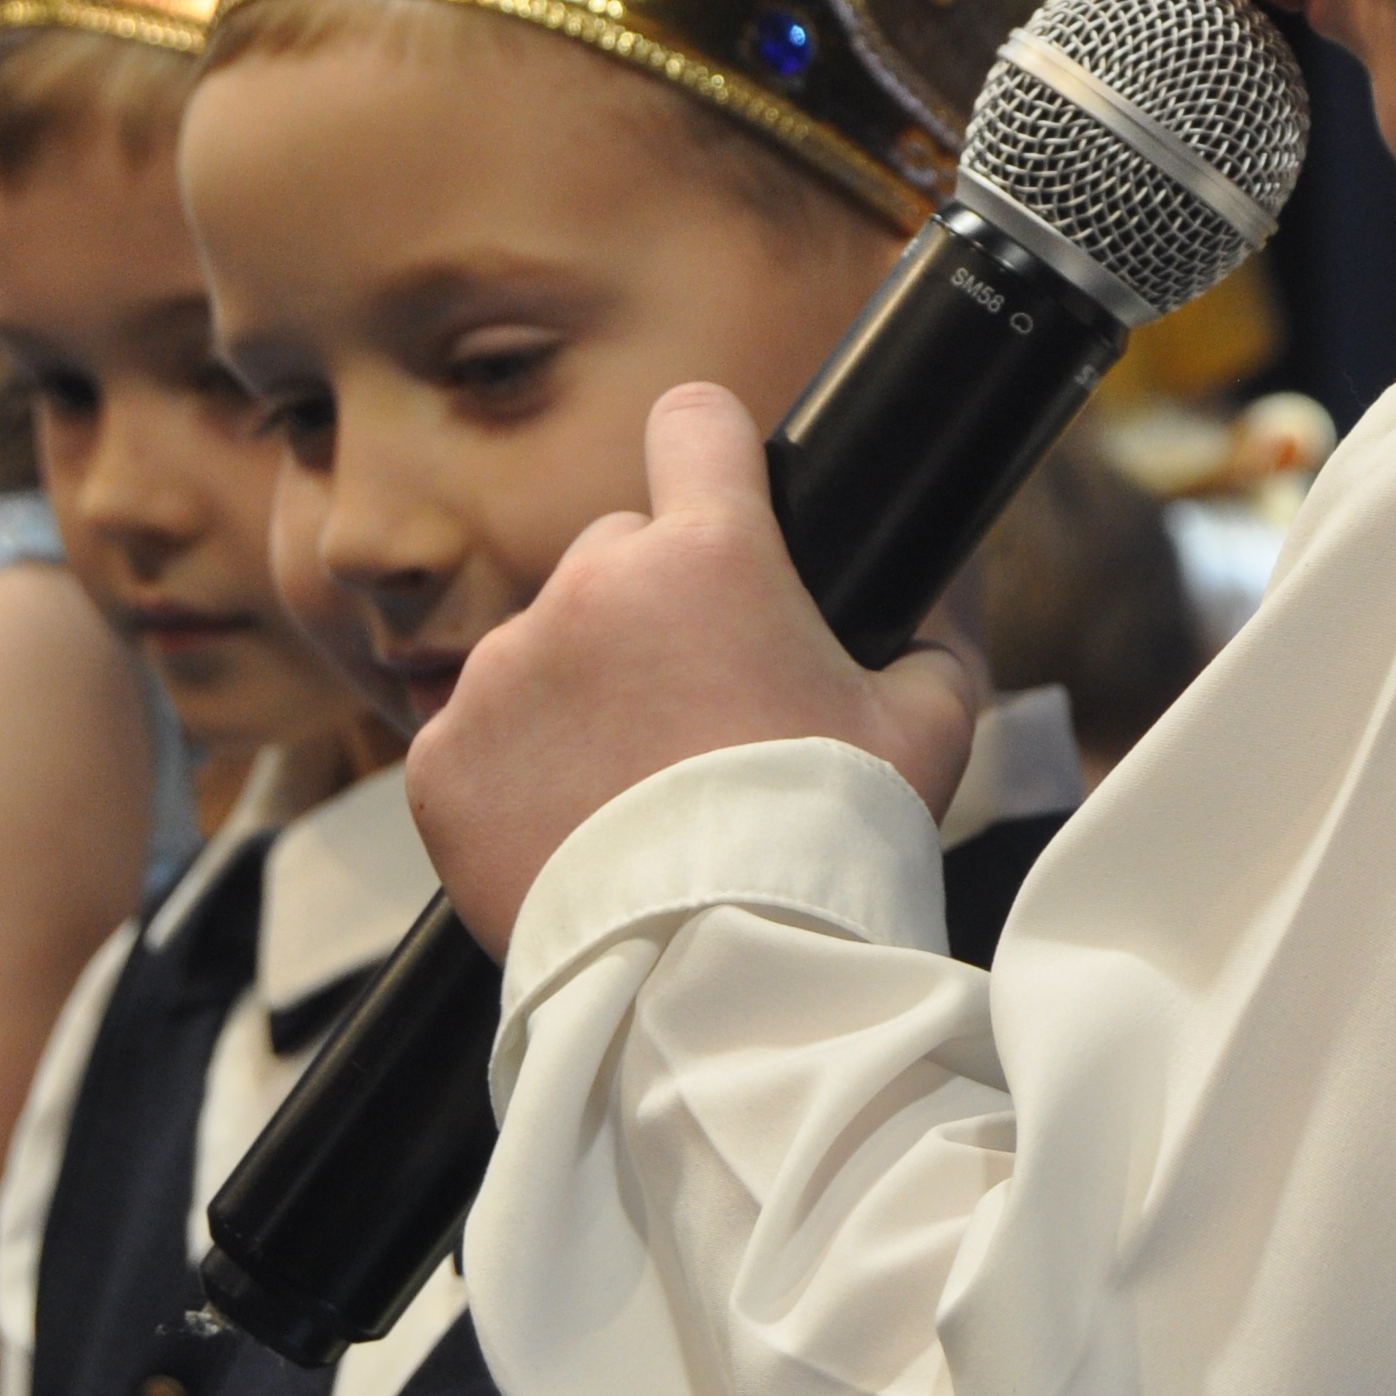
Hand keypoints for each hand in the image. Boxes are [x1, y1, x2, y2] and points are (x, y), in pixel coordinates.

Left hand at [406, 383, 977, 955]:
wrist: (715, 975)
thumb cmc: (829, 839)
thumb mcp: (931, 727)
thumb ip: (941, 634)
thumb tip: (955, 577)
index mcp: (708, 555)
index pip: (693, 420)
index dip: (710, 449)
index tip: (719, 488)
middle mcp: (591, 587)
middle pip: (617, 553)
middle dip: (651, 612)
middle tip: (697, 713)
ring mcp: (502, 671)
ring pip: (542, 646)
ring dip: (579, 694)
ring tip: (634, 794)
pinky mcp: (440, 757)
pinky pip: (477, 737)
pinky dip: (513, 774)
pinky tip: (567, 832)